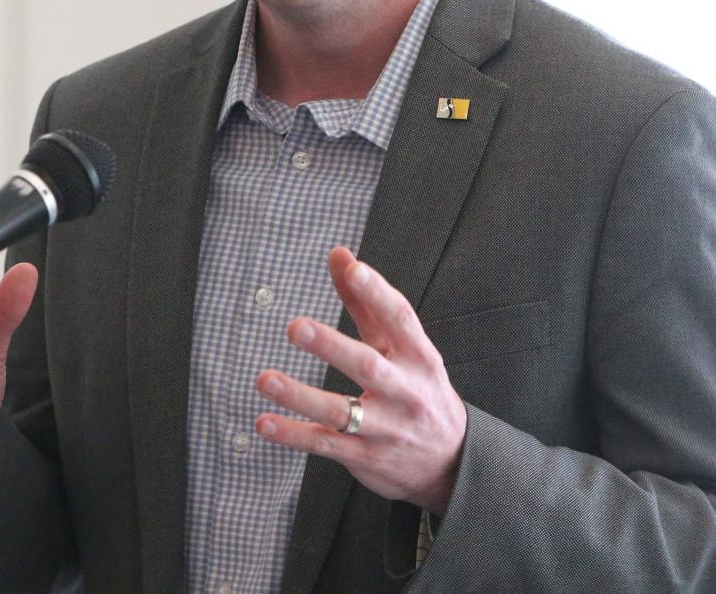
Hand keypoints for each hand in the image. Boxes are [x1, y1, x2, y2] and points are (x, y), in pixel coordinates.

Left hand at [255, 248, 466, 515]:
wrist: (450, 461)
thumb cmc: (418, 387)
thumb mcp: (402, 346)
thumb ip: (368, 301)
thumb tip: (339, 255)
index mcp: (418, 356)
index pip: (400, 318)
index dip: (377, 292)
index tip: (353, 269)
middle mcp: (405, 391)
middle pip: (368, 366)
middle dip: (332, 346)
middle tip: (295, 327)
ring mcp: (385, 428)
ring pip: (340, 412)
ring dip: (300, 396)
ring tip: (265, 378)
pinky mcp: (364, 456)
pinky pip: (325, 445)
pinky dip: (293, 435)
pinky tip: (264, 422)